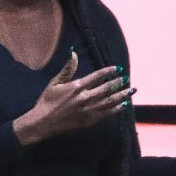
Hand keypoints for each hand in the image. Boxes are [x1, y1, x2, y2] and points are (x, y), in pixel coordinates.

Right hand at [14, 49, 134, 145]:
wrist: (43, 123)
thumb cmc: (47, 101)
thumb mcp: (55, 82)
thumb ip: (67, 69)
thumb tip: (73, 53)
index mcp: (77, 87)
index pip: (98, 76)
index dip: (109, 71)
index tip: (118, 69)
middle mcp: (85, 98)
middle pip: (107, 88)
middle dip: (119, 83)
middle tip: (127, 79)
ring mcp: (88, 110)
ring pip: (110, 101)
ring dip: (122, 95)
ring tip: (131, 90)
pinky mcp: (89, 121)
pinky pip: (106, 114)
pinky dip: (116, 109)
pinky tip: (123, 105)